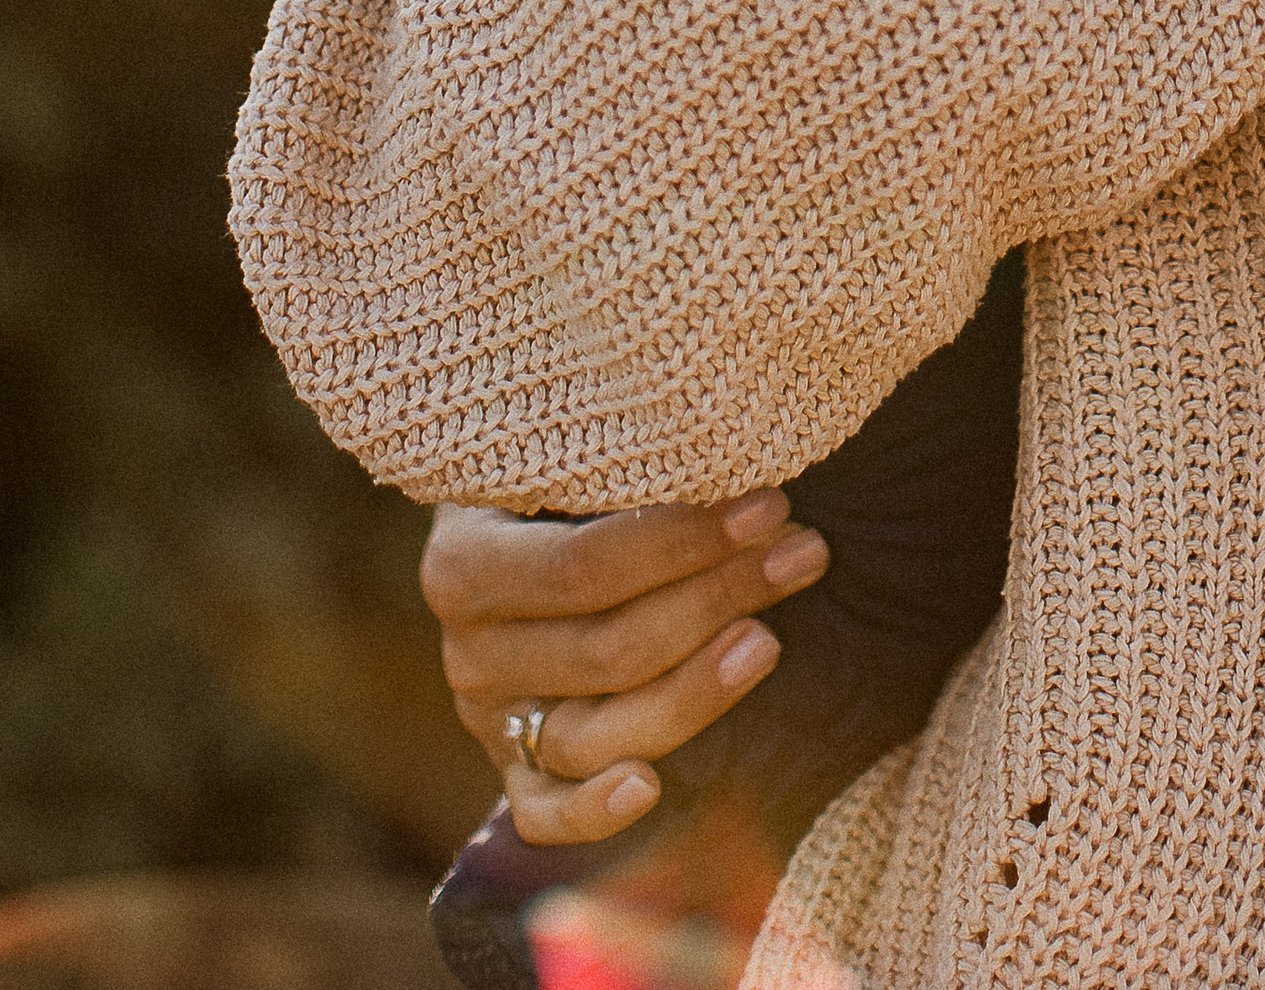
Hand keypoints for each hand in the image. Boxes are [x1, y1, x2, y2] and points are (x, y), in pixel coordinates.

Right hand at [421, 489, 826, 845]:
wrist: (512, 529)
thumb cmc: (562, 477)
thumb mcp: (574, 451)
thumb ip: (622, 467)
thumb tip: (728, 461)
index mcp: (463, 564)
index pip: (585, 569)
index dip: (683, 543)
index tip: (770, 505)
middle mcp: (468, 653)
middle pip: (607, 649)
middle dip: (715, 598)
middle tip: (801, 552)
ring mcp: (490, 720)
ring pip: (595, 733)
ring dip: (695, 690)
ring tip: (769, 639)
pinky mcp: (514, 771)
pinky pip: (544, 814)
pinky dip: (592, 811)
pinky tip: (649, 787)